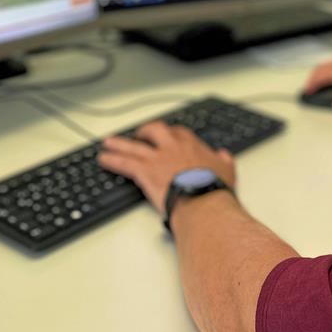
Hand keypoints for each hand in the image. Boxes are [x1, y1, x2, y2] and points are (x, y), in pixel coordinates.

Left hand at [98, 122, 236, 213]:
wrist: (203, 200)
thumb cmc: (214, 187)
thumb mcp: (227, 170)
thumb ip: (224, 160)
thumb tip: (224, 156)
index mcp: (191, 145)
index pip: (177, 132)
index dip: (169, 133)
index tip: (165, 136)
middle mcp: (172, 146)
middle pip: (153, 130)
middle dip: (143, 131)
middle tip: (137, 135)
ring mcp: (157, 158)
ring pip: (133, 146)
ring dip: (119, 143)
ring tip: (108, 143)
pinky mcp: (145, 171)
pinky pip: (125, 162)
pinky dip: (113, 160)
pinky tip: (104, 159)